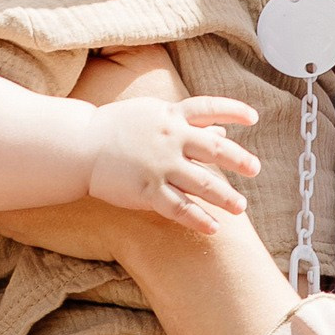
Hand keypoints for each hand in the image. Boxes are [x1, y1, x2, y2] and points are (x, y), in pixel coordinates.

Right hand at [87, 94, 260, 225]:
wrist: (79, 146)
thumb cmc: (114, 128)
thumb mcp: (151, 114)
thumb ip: (186, 121)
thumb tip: (220, 126)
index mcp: (170, 116)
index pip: (208, 107)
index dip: (233, 110)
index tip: (253, 117)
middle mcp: (169, 138)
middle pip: (214, 148)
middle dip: (238, 159)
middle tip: (255, 168)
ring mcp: (159, 165)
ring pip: (202, 183)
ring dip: (225, 196)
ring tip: (240, 207)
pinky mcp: (147, 190)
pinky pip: (179, 208)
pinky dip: (199, 219)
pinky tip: (213, 228)